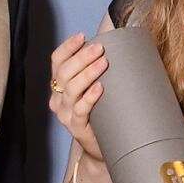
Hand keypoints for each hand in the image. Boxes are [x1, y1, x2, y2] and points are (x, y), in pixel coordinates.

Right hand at [50, 33, 112, 164]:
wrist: (104, 146)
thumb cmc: (103, 113)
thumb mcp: (97, 89)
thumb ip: (102, 71)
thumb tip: (127, 45)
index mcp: (59, 85)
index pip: (56, 60)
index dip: (67, 47)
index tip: (83, 36)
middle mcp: (58, 98)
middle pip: (63, 72)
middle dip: (81, 57)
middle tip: (99, 48)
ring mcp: (65, 114)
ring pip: (71, 89)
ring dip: (87, 73)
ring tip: (103, 63)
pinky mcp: (76, 128)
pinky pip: (80, 110)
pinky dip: (89, 97)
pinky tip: (99, 88)